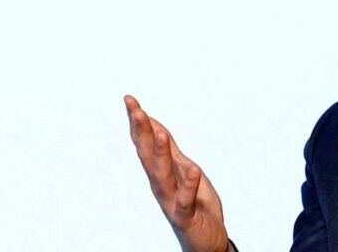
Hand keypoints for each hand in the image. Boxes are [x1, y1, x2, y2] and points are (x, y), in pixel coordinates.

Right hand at [125, 95, 231, 251]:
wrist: (207, 239)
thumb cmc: (195, 204)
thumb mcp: (183, 169)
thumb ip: (169, 149)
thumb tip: (154, 125)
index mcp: (160, 171)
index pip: (144, 143)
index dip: (137, 122)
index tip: (129, 100)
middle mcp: (161, 185)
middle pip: (147, 156)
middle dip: (142, 132)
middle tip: (136, 110)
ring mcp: (172, 201)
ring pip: (162, 176)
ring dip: (160, 154)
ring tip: (159, 133)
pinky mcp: (186, 216)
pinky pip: (185, 200)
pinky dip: (188, 186)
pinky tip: (193, 170)